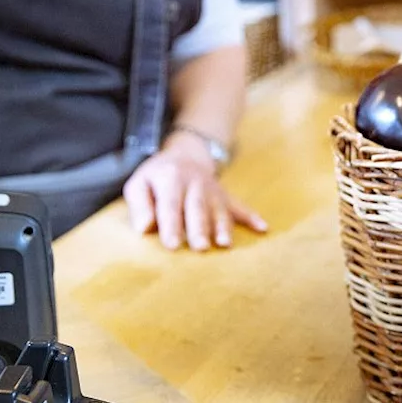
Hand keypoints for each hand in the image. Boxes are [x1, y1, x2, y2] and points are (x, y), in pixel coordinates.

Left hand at [122, 132, 266, 250]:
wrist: (186, 155)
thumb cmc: (157, 177)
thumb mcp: (138, 183)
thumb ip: (139, 205)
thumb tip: (144, 227)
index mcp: (171, 179)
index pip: (170, 204)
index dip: (171, 225)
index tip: (172, 245)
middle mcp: (195, 183)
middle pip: (197, 207)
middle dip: (199, 227)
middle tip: (200, 247)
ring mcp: (213, 190)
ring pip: (219, 209)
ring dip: (223, 226)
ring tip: (225, 244)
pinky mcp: (226, 196)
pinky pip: (240, 206)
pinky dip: (252, 216)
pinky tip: (262, 228)